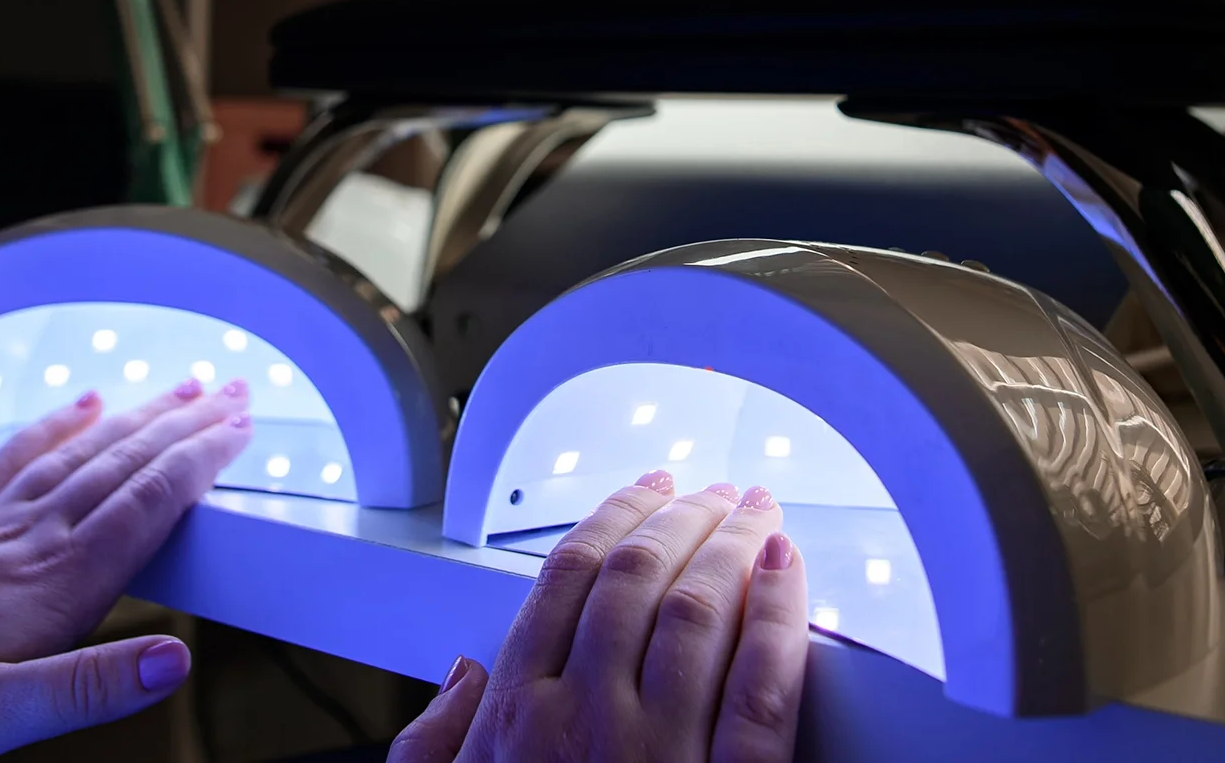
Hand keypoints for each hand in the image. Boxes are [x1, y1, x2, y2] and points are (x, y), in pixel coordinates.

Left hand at [0, 379, 254, 762]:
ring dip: (137, 419)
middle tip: (236, 390)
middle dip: (184, 426)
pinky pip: (10, 461)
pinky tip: (79, 407)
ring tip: (182, 389)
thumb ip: (84, 688)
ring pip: (76, 455)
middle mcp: (21, 544)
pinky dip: (54, 428)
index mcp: (47, 589)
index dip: (198, 464)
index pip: (143, 508)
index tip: (242, 428)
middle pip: (120, 468)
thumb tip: (174, 661)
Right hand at [387, 472, 809, 762]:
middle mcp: (585, 724)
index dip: (614, 517)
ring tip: (755, 511)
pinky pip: (762, 692)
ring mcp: (660, 758)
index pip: (565, 580)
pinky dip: (780, 620)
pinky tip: (789, 573)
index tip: (648, 489)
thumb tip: (460, 679)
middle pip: (638, 582)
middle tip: (714, 489)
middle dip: (682, 518)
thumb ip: (435, 748)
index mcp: (517, 721)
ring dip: (733, 547)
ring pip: (701, 615)